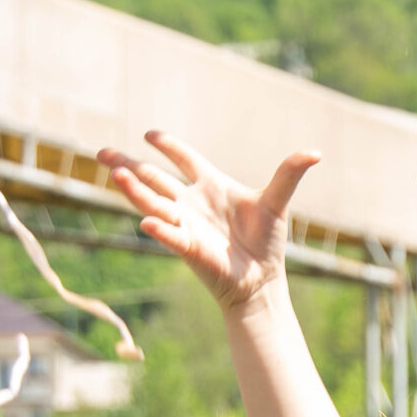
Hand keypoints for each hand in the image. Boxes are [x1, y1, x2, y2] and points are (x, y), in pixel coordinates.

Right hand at [101, 133, 318, 311]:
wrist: (261, 281)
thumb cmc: (265, 242)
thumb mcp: (277, 202)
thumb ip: (289, 174)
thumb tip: (315, 152)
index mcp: (210, 185)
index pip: (184, 158)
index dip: (168, 146)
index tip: (149, 135)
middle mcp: (191, 202)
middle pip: (154, 178)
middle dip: (128, 165)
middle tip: (101, 153)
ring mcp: (187, 225)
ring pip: (154, 203)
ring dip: (135, 190)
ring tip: (116, 175)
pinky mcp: (189, 249)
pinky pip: (171, 236)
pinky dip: (160, 229)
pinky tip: (147, 221)